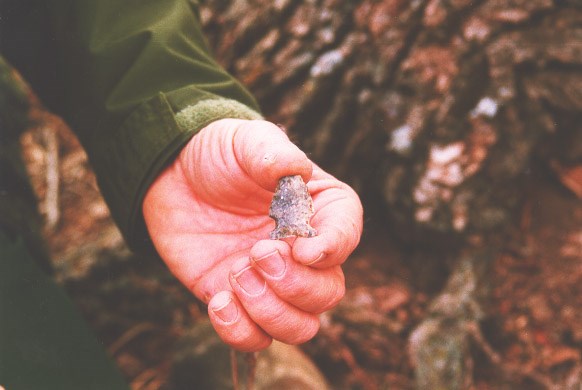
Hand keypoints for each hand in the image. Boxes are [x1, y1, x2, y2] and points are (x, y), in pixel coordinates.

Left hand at [143, 119, 362, 350]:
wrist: (173, 175)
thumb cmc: (220, 154)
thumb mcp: (247, 142)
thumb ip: (272, 153)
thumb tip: (296, 170)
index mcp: (318, 209)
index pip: (346, 235)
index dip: (332, 249)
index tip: (301, 248)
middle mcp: (303, 252)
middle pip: (329, 293)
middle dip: (295, 284)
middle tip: (256, 251)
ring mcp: (272, 282)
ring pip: (301, 327)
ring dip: (271, 312)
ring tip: (236, 273)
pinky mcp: (239, 300)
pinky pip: (255, 339)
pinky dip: (240, 330)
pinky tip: (217, 299)